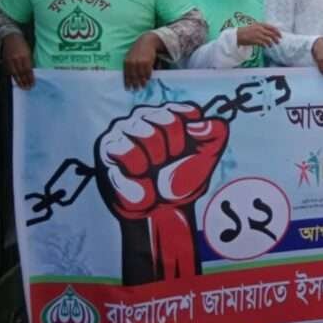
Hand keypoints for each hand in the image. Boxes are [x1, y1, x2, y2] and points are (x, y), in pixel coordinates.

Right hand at [2, 34, 34, 89]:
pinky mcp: (5, 61)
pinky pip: (9, 71)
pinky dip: (13, 77)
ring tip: (23, 87)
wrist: (10, 37)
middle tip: (28, 88)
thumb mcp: (28, 52)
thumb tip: (31, 73)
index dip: (30, 78)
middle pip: (21, 73)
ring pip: (14, 74)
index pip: (28, 70)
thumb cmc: (22, 45)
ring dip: (19, 81)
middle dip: (25, 81)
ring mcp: (10, 60)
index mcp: (25, 56)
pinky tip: (16, 81)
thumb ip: (29, 62)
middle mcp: (17, 59)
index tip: (33, 84)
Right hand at [95, 103, 229, 219]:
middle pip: (168, 121)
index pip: (189, 112)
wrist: (162, 210)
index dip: (192, 137)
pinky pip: (126, 153)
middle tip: (166, 164)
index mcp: (171, 113)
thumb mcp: (208, 156)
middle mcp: (145, 116)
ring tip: (151, 171)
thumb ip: (215, 132)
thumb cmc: (182, 179)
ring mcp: (123, 129)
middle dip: (173, 150)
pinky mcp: (107, 147)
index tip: (187, 152)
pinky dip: (139, 175)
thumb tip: (198, 125)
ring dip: (155, 162)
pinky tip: (140, 181)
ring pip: (147, 135)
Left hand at [123, 33, 163, 90]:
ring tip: (143, 86)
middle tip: (136, 89)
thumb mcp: (130, 56)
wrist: (146, 42)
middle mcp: (132, 63)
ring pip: (140, 75)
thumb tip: (131, 76)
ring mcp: (139, 62)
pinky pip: (147, 72)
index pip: (126, 74)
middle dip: (134, 84)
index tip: (128, 88)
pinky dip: (148, 76)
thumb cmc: (138, 50)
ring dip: (142, 82)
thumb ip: (130, 65)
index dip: (127, 82)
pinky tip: (148, 79)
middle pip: (133, 76)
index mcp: (126, 62)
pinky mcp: (147, 62)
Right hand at [235, 23, 281, 47]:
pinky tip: (266, 47)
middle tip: (278, 41)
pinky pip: (263, 43)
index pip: (272, 27)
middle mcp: (259, 28)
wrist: (237, 35)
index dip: (277, 31)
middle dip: (276, 38)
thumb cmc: (246, 31)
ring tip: (272, 45)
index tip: (280, 35)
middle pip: (271, 33)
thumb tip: (270, 32)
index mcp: (260, 24)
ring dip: (271, 43)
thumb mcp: (254, 27)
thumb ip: (262, 28)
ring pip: (268, 39)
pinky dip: (266, 45)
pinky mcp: (255, 40)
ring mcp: (257, 34)